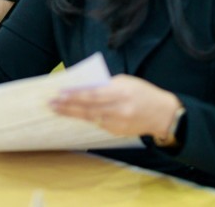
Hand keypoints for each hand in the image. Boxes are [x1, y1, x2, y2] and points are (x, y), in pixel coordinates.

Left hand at [50, 74, 182, 139]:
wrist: (163, 114)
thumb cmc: (142, 92)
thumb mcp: (126, 82)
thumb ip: (106, 84)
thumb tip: (84, 87)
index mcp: (121, 92)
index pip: (93, 94)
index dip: (75, 95)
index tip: (60, 93)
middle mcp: (119, 109)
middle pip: (89, 108)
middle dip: (68, 106)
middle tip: (51, 103)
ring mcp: (119, 123)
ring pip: (90, 118)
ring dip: (72, 114)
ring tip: (57, 110)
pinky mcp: (118, 132)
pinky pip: (98, 124)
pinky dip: (86, 119)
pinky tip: (74, 115)